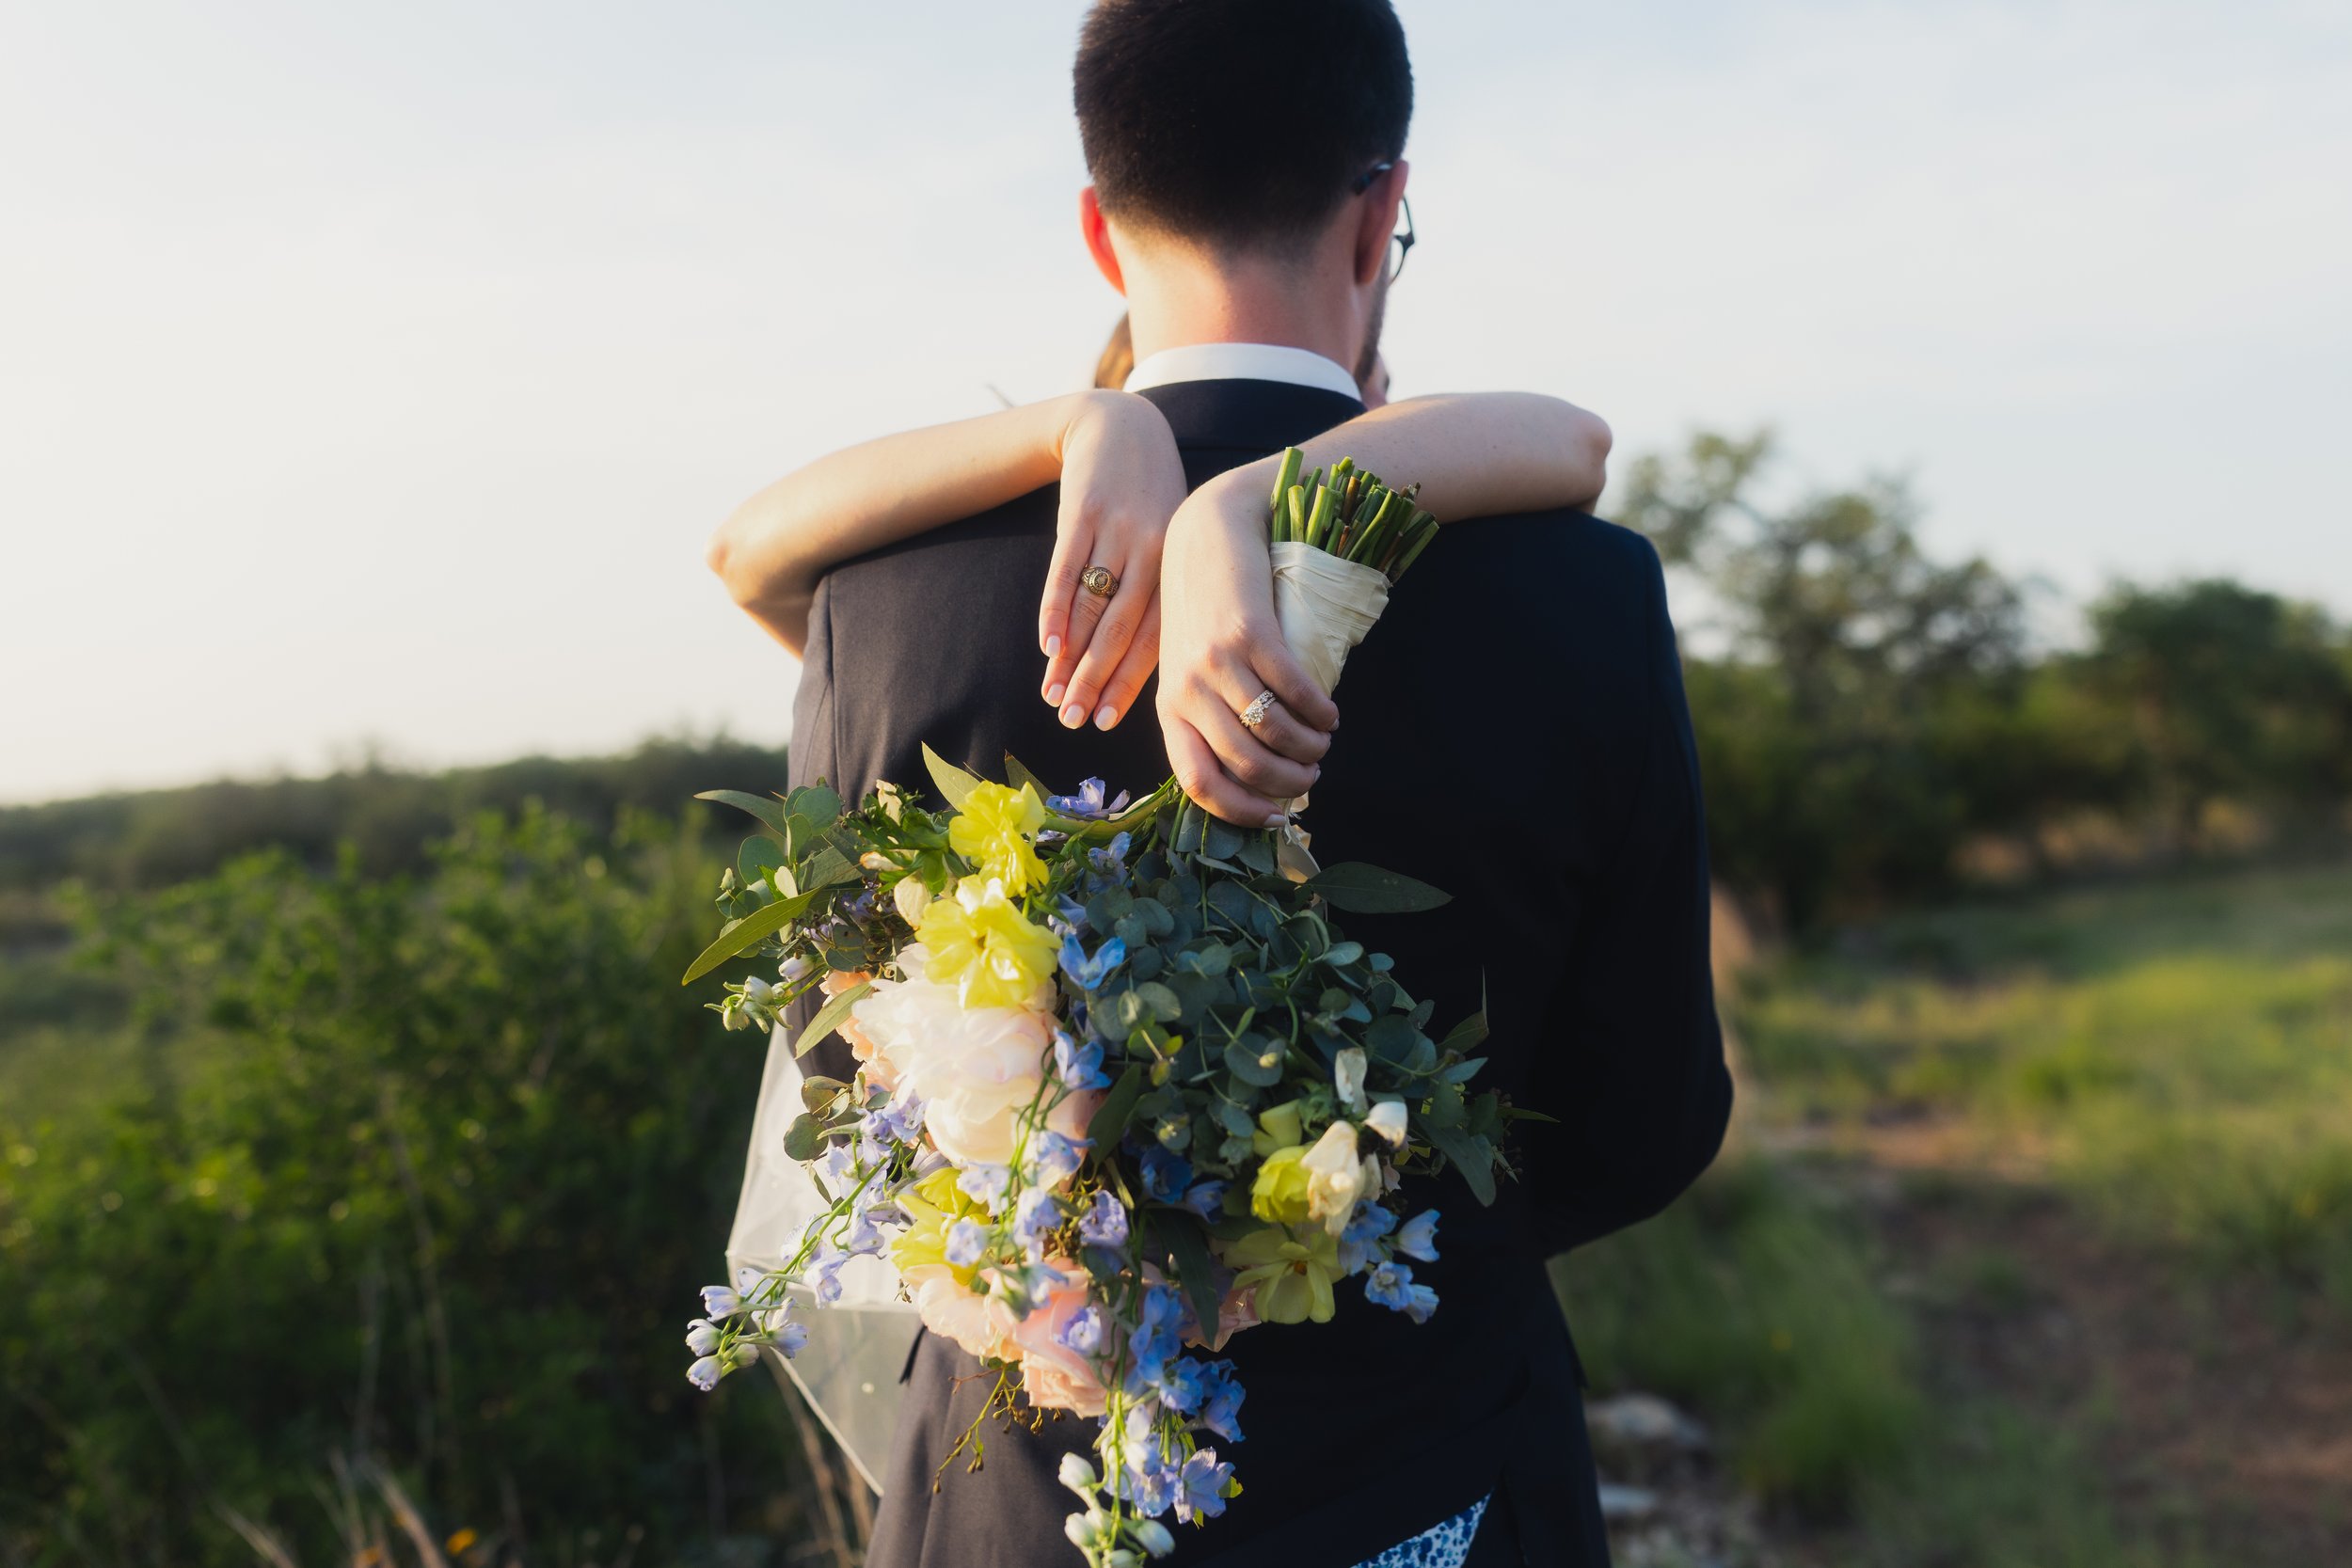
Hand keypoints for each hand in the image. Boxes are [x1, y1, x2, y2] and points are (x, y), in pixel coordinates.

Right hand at [1037, 392, 1185, 731]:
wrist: (1120, 426)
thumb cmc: (1146, 499)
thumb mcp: (1167, 542)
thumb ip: (1158, 595)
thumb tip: (1130, 666)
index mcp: (1179, 568)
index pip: (1153, 638)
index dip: (1128, 684)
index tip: (1106, 723)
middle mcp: (1155, 553)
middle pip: (1122, 631)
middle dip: (1096, 682)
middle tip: (1074, 723)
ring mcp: (1119, 532)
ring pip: (1093, 608)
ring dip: (1071, 657)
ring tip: (1053, 695)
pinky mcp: (1085, 512)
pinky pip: (1067, 571)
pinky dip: (1055, 611)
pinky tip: (1046, 646)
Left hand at [1155, 468, 1340, 824]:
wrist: (1206, 533)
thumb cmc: (1202, 608)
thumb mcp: (1189, 665)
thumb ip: (1207, 713)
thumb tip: (1252, 773)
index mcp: (1169, 707)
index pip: (1198, 782)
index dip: (1241, 811)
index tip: (1276, 816)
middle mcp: (1187, 690)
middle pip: (1244, 764)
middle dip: (1287, 782)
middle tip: (1311, 776)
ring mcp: (1217, 662)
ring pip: (1272, 732)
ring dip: (1308, 749)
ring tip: (1322, 743)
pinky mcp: (1250, 633)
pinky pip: (1294, 691)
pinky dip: (1319, 712)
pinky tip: (1329, 714)